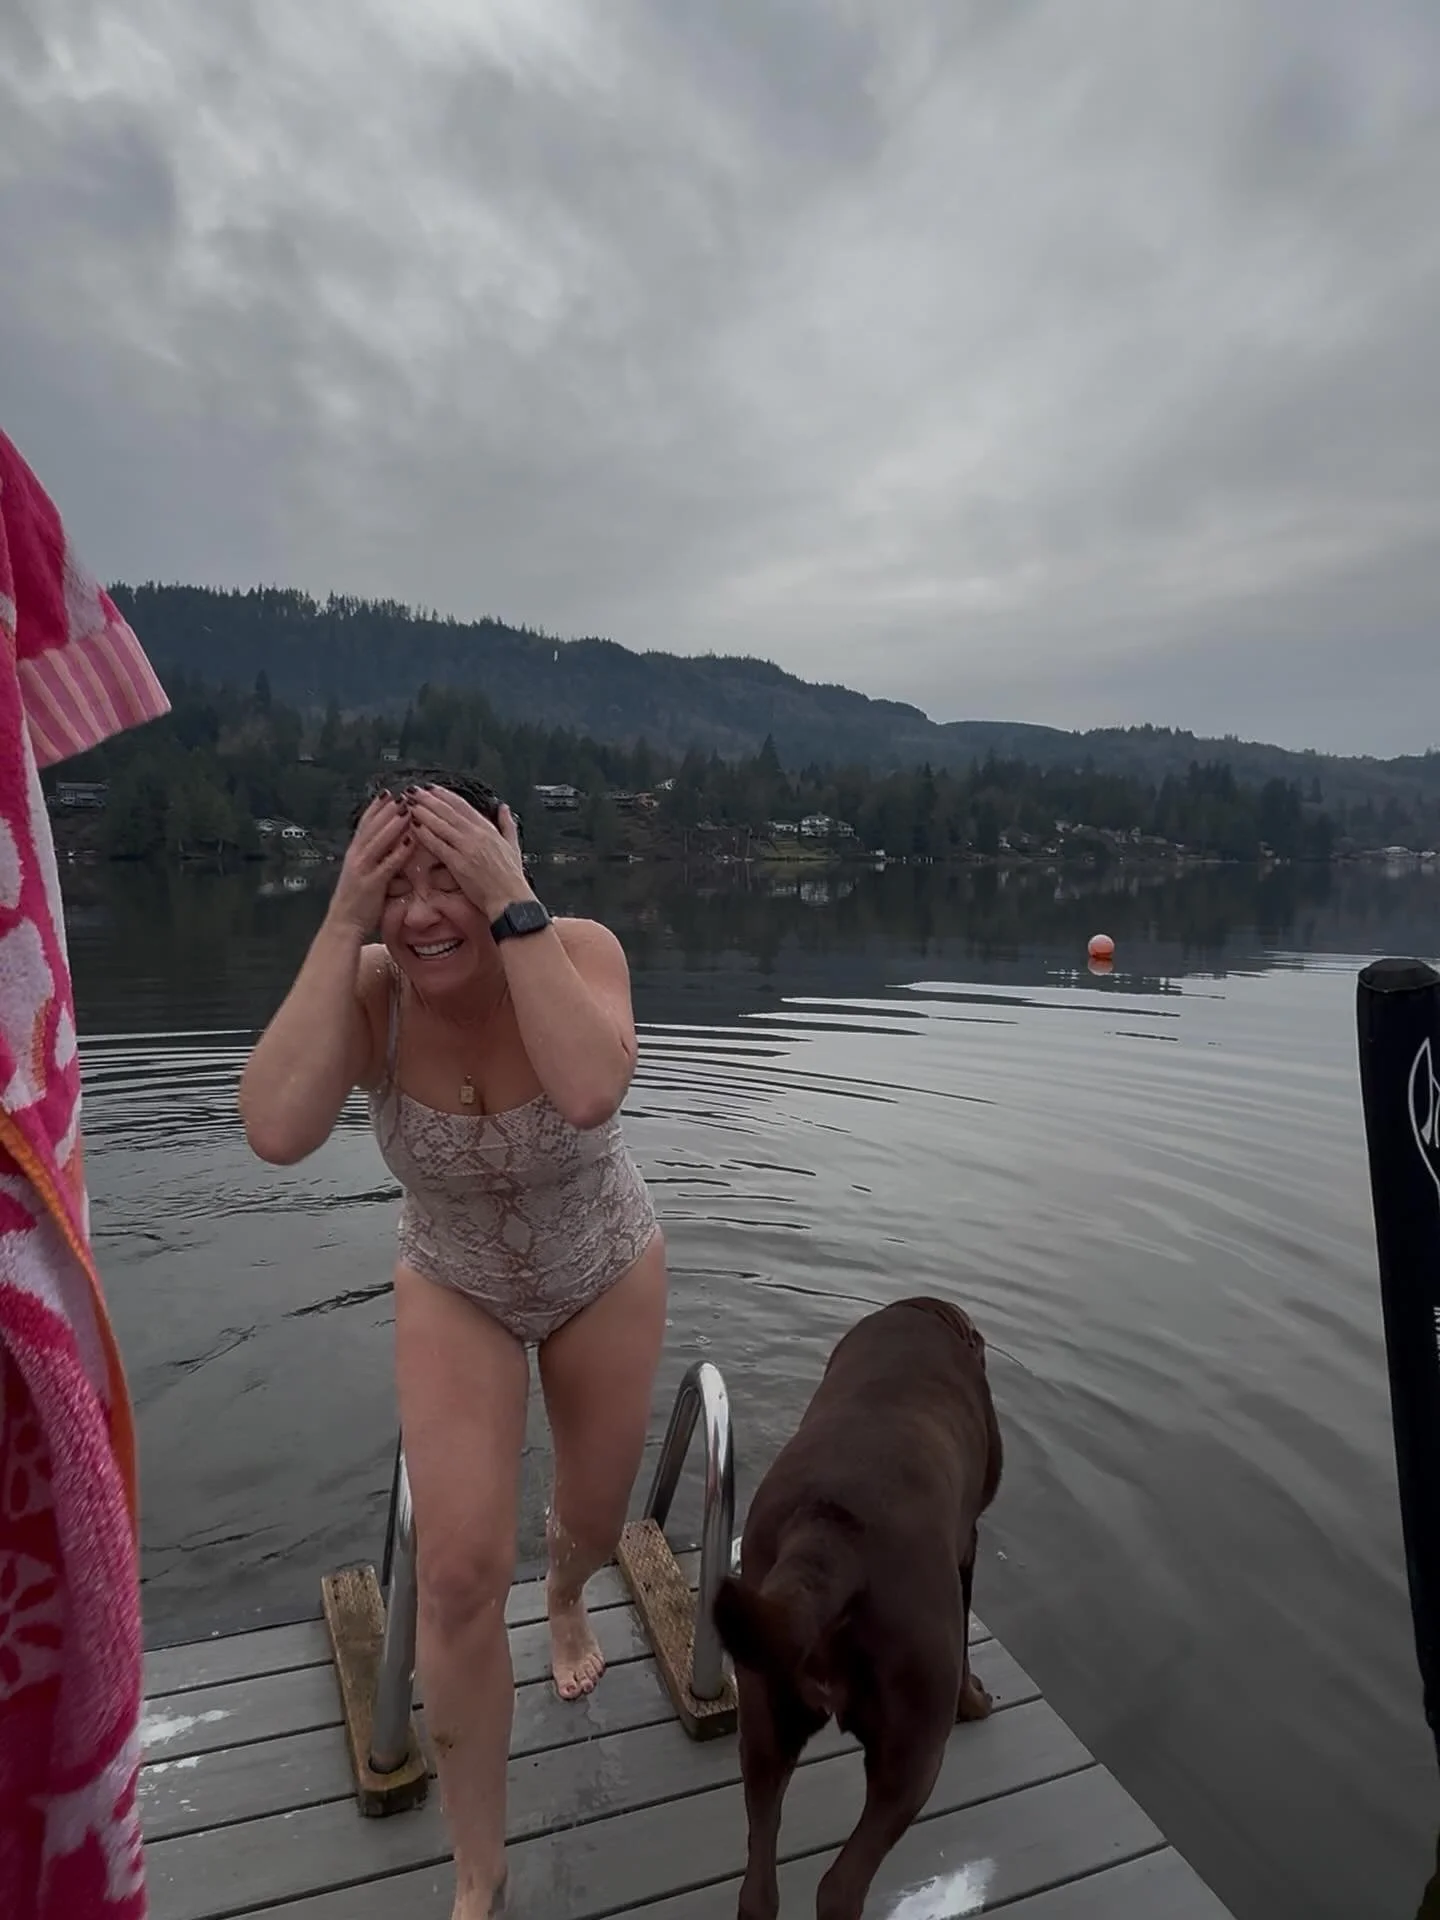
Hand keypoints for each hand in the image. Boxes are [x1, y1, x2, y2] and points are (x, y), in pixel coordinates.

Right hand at [325, 794, 410, 935]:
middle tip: (401, 794)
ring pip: (379, 840)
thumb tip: (386, 845)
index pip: (364, 824)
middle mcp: (356, 857)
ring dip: (394, 823)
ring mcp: (363, 869)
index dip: (376, 808)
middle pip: (371, 827)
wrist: (343, 924)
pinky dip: (400, 850)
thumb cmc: (356, 901)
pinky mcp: (372, 883)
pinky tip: (412, 839)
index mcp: (354, 853)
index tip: (387, 794)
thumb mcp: (361, 873)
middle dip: (386, 809)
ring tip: (408, 808)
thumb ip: (371, 858)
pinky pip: (388, 863)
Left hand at [407, 786, 530, 924]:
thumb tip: (504, 808)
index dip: (445, 795)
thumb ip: (507, 824)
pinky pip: (438, 845)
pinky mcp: (459, 864)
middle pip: (448, 811)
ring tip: (409, 804)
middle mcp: (477, 834)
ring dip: (423, 812)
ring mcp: (467, 848)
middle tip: (413, 790)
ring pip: (441, 824)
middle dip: (429, 799)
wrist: (511, 900)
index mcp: (489, 829)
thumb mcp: (514, 846)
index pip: (463, 806)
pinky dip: (425, 834)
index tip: (432, 788)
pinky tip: (413, 827)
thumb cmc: (512, 878)